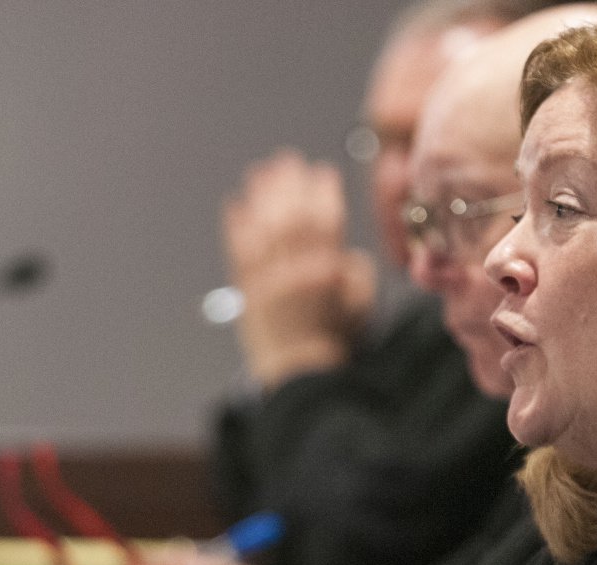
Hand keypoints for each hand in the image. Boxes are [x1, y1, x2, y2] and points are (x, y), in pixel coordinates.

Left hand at [224, 149, 375, 386]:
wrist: (301, 371)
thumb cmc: (334, 340)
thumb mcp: (361, 306)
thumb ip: (357, 273)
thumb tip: (343, 249)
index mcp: (327, 275)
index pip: (325, 222)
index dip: (322, 193)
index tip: (321, 172)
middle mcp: (295, 274)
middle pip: (291, 218)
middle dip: (290, 186)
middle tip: (288, 161)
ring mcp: (268, 282)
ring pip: (263, 229)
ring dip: (261, 197)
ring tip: (262, 173)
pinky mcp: (248, 291)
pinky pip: (239, 251)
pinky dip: (236, 226)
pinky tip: (235, 204)